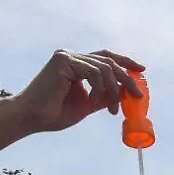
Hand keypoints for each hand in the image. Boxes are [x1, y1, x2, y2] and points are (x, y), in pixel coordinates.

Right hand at [12, 49, 145, 133]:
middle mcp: (72, 56)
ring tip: (112, 110)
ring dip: (113, 91)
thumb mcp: (88, 104)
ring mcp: (67, 56)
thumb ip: (104, 96)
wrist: (33, 118)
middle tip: (137, 96)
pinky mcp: (63, 60)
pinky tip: (94, 102)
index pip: (105, 57)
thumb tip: (126, 92)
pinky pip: (93, 72)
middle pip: (109, 61)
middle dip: (127, 78)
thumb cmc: (55, 113)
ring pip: (104, 68)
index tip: (141, 70)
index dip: (125, 61)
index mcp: (76, 64)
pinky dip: (100, 88)